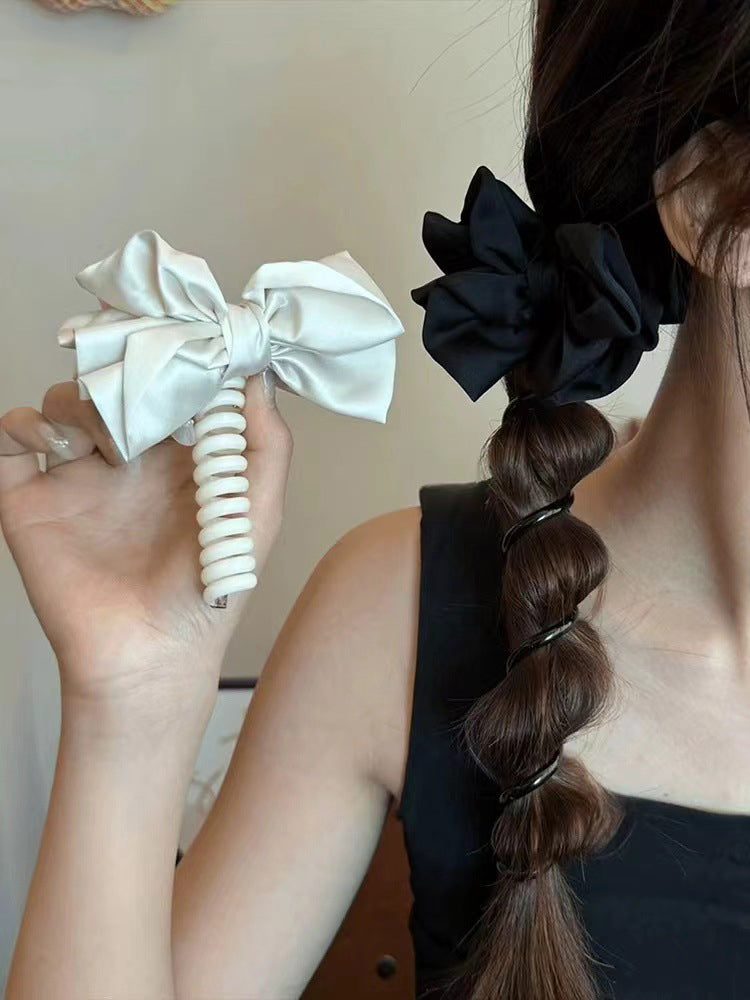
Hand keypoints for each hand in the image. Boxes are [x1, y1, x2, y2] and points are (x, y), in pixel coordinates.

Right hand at [0, 370, 291, 725]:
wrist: (149, 655)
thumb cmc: (209, 592)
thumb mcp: (258, 514)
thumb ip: (265, 445)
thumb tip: (256, 373)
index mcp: (179, 457)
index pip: (169, 383)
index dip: (174, 357)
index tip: (183, 339)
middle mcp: (127, 459)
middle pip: (113, 382)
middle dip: (124, 368)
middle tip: (139, 377)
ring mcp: (77, 476)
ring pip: (66, 401)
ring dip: (84, 398)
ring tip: (110, 438)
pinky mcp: (32, 499)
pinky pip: (13, 438)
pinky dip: (26, 422)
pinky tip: (59, 441)